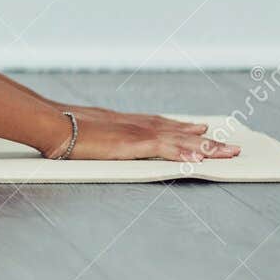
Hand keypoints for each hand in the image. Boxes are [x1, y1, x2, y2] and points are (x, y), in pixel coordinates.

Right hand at [45, 109, 239, 162]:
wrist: (51, 124)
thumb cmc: (58, 128)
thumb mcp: (81, 132)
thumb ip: (95, 137)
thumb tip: (89, 144)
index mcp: (122, 122)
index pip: (159, 123)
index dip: (181, 127)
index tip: (199, 128)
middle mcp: (134, 124)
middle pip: (177, 131)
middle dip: (204, 139)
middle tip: (228, 145)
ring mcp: (135, 132)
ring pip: (179, 139)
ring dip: (205, 146)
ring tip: (228, 152)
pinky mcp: (133, 143)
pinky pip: (166, 148)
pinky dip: (185, 152)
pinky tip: (200, 157)